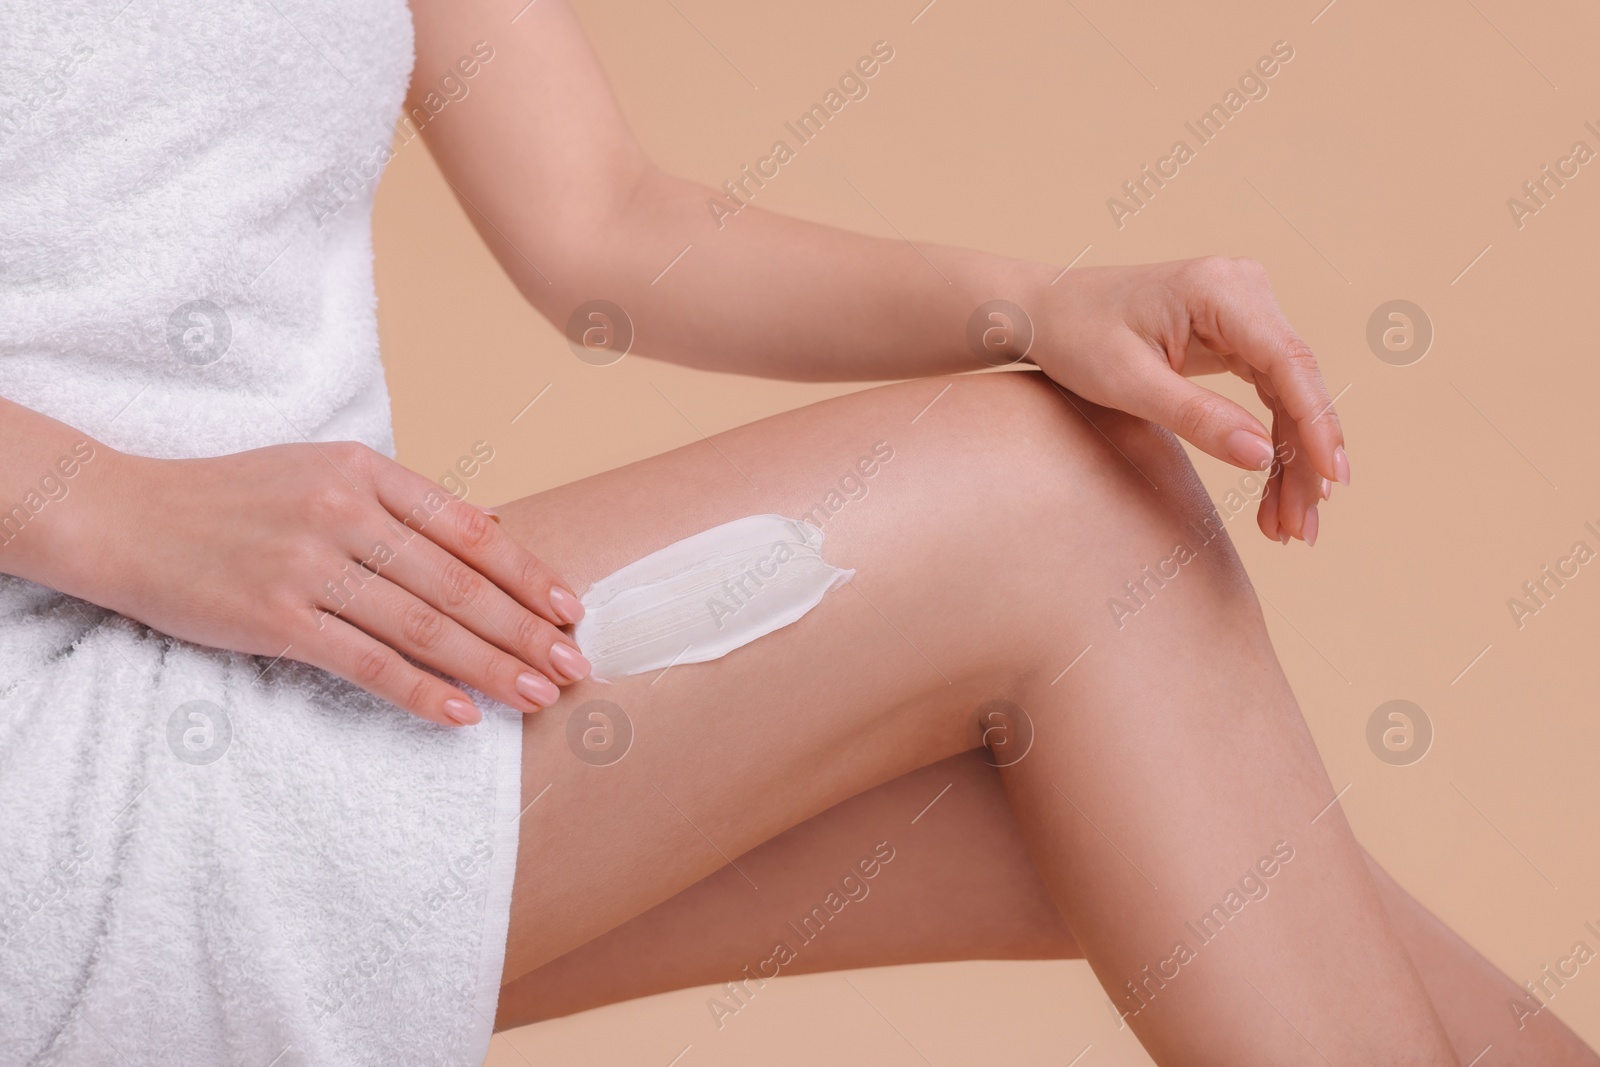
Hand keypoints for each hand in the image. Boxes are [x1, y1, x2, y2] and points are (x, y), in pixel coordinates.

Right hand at [62, 442, 589, 725]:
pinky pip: (365, 662)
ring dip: (490, 665)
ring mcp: (310, 565)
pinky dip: (419, 690)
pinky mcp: (277, 617)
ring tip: (538, 693)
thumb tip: (487, 533)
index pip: (469, 527)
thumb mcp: (323, 473)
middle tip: (574, 663)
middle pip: (458, 581)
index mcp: (366, 470)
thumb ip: (399, 505)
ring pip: (423, 624)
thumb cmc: (237, 498)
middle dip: (525, 629)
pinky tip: (461, 714)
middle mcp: (344, 511)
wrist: (129, 517)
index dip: (527, 572)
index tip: (569, 607)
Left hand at [1029, 256, 1348, 543]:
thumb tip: (1262, 458)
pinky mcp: (1238, 336)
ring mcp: (1245, 311)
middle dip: (1305, 459)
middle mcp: (1244, 290)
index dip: (1316, 423)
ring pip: (1289, 396)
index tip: (1332, 479)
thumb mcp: (1128, 383)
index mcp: (1219, 289)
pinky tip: (1273, 493)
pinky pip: (1269, 395)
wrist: (1045, 310)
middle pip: (1297, 384)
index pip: (1288, 362)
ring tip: (1288, 527)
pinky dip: (1272, 445)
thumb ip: (1197, 418)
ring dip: (1294, 462)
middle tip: (1302, 528)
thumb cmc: (1075, 336)